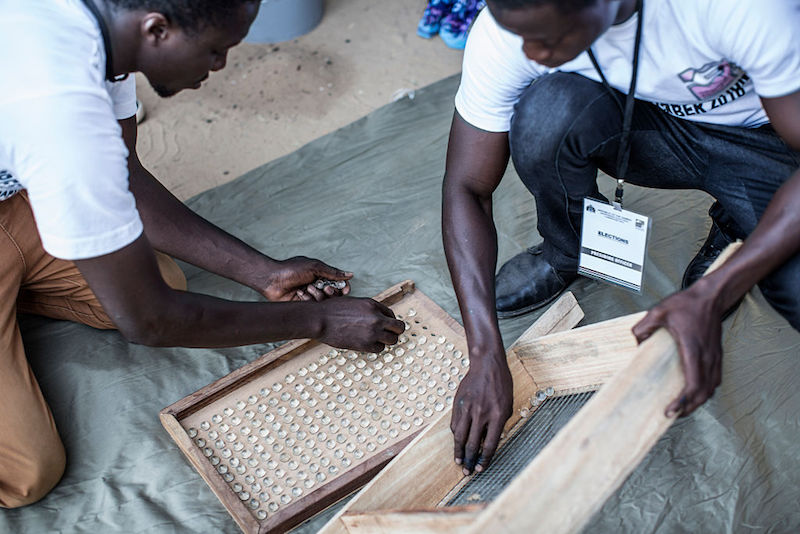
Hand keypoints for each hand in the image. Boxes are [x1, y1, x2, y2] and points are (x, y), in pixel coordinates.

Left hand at [261, 256, 351, 301]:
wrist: (273, 279)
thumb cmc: (292, 269)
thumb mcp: (315, 267)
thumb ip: (333, 273)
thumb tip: (350, 275)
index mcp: (322, 276)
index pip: (339, 285)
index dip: (343, 288)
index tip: (344, 290)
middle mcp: (318, 286)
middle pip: (334, 295)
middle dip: (331, 293)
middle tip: (324, 288)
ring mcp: (311, 296)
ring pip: (324, 302)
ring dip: (318, 295)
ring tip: (307, 288)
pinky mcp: (303, 305)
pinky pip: (313, 307)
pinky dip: (308, 300)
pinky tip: (299, 293)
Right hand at [316, 297, 404, 352]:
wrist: (320, 319)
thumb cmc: (333, 310)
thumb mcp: (355, 303)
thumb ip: (370, 310)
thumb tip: (382, 318)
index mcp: (373, 305)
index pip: (392, 315)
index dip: (388, 320)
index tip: (383, 325)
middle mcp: (376, 318)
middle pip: (399, 328)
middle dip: (395, 331)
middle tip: (387, 333)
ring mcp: (372, 332)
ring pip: (392, 340)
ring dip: (386, 340)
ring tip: (376, 339)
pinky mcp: (365, 345)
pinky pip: (379, 349)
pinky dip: (375, 347)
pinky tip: (367, 343)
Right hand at [450, 349, 512, 474]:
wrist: (487, 365)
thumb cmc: (501, 385)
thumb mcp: (507, 405)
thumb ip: (498, 424)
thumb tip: (489, 441)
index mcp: (497, 416)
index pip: (489, 444)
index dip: (484, 459)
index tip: (481, 468)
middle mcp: (481, 414)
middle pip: (473, 444)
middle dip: (470, 461)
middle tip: (467, 472)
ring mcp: (468, 409)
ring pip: (460, 436)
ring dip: (458, 452)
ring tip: (458, 462)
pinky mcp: (458, 404)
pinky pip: (455, 424)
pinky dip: (456, 435)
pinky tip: (457, 442)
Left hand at [632, 283, 724, 416]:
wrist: (711, 296)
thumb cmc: (687, 303)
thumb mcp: (659, 311)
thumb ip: (643, 327)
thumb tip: (635, 341)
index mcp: (693, 349)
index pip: (692, 384)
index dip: (683, 402)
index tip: (670, 411)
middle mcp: (707, 356)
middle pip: (704, 392)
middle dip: (690, 407)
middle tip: (673, 414)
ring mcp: (714, 357)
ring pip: (711, 388)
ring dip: (699, 401)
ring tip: (683, 407)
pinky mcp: (717, 355)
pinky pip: (715, 379)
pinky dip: (706, 390)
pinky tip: (695, 392)